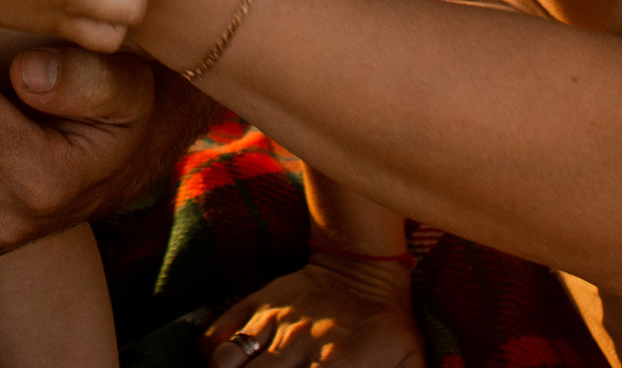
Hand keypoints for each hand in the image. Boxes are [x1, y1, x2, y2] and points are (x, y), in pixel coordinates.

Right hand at [205, 255, 422, 367]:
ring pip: (227, 363)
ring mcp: (272, 323)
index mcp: (336, 362)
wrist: (364, 264)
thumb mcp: (410, 360)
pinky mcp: (256, 305)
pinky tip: (219, 367)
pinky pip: (217, 334)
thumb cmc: (389, 323)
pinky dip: (211, 357)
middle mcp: (297, 345)